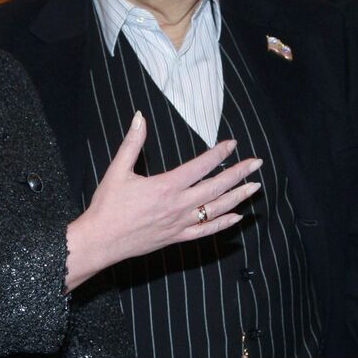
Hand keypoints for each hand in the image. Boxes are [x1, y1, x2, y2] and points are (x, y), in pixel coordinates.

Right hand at [65, 112, 262, 290]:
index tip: (233, 144)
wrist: (100, 240)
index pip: (201, 166)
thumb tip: (140, 117)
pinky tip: (237, 217)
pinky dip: (223, 224)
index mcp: (166, 186)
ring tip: (255, 187)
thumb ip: (133, 142)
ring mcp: (180, 224)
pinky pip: (206, 232)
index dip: (219, 153)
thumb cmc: (107, 205)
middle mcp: (178, 205)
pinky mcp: (177, 238)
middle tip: (257, 163)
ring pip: (216, 210)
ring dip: (238, 197)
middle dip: (239, 173)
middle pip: (216, 187)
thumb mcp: (118, 170)